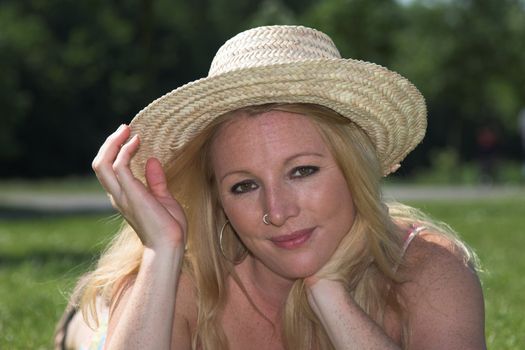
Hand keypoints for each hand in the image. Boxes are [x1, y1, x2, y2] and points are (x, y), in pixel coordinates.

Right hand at [92, 124, 186, 251]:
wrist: (170, 245)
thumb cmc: (169, 228)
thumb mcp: (164, 199)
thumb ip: (156, 181)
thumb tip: (152, 160)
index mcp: (124, 197)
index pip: (109, 171)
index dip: (116, 152)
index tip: (131, 137)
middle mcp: (118, 196)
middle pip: (100, 164)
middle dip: (109, 143)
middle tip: (125, 128)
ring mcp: (122, 195)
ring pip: (102, 163)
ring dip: (112, 143)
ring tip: (126, 129)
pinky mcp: (130, 193)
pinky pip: (119, 166)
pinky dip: (126, 150)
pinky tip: (137, 142)